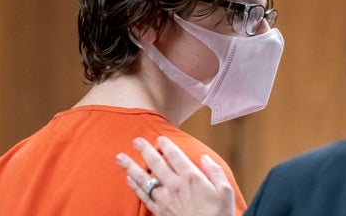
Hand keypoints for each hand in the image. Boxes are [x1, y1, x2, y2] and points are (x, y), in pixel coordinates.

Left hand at [116, 136, 234, 215]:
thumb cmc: (218, 215)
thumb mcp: (225, 192)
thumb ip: (215, 172)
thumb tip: (205, 158)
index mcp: (191, 178)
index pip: (175, 155)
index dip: (166, 145)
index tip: (160, 138)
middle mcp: (175, 186)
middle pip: (155, 164)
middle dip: (144, 150)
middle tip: (136, 140)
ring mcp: (165, 199)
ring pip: (144, 179)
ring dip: (131, 167)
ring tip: (120, 158)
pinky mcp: (160, 212)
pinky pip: (143, 196)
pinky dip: (134, 187)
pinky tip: (128, 179)